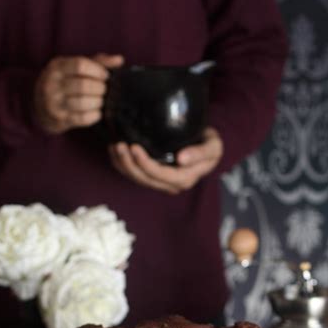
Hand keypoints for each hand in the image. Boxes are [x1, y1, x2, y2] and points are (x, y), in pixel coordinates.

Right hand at [34, 53, 123, 133]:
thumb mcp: (75, 68)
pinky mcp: (59, 118)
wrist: (40, 105)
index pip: (80, 65)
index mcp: (57, 66)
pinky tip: (98, 112)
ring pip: (82, 103)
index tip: (106, 76)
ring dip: (97, 103)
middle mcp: (52, 83)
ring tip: (102, 101)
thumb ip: (97, 62)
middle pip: (83, 85)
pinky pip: (81, 118)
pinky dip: (94, 116)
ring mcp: (54, 102)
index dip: (97, 71)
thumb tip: (119, 59)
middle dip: (99, 89)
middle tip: (106, 90)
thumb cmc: (65, 82)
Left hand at [109, 127, 223, 194]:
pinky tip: (114, 150)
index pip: (161, 175)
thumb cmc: (209, 143)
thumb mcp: (213, 146)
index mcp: (184, 179)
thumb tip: (181, 159)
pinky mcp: (151, 174)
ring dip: (122, 164)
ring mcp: (160, 180)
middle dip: (130, 164)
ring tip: (115, 145)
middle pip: (145, 179)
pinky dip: (121, 163)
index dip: (146, 164)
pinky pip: (133, 173)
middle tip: (120, 144)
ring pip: (136, 178)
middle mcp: (170, 184)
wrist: (205, 144)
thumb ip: (201, 153)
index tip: (135, 147)